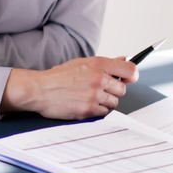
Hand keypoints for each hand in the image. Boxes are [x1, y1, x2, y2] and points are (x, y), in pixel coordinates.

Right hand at [5, 56, 138, 118]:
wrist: (40, 90)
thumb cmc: (59, 77)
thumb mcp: (82, 63)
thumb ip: (105, 63)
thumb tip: (124, 59)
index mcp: (98, 64)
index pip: (130, 70)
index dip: (131, 76)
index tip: (128, 79)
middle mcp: (99, 79)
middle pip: (123, 90)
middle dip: (114, 91)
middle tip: (101, 90)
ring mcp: (94, 95)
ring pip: (114, 103)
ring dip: (106, 102)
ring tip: (91, 98)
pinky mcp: (89, 110)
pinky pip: (104, 113)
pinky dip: (97, 111)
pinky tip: (86, 105)